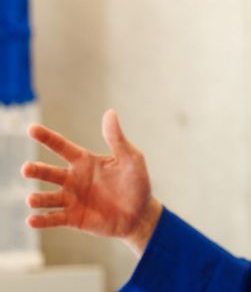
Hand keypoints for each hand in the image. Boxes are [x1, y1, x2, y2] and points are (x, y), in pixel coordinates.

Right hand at [21, 110, 161, 256]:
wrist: (140, 213)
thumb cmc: (136, 182)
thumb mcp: (131, 159)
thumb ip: (117, 139)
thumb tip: (109, 113)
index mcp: (84, 161)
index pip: (62, 146)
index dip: (47, 137)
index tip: (32, 128)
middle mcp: (73, 179)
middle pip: (48, 172)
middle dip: (36, 170)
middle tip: (27, 168)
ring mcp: (71, 199)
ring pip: (47, 198)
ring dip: (38, 198)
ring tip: (32, 199)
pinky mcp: (73, 218)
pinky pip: (53, 219)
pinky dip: (41, 220)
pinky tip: (32, 220)